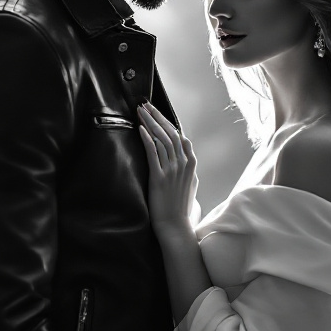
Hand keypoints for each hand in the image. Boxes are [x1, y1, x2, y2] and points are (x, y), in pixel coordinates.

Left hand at [138, 102, 197, 233]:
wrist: (175, 226)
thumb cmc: (180, 207)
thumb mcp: (190, 184)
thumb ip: (188, 167)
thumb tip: (186, 156)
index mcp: (191, 163)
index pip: (179, 135)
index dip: (166, 121)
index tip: (155, 111)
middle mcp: (183, 163)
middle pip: (169, 132)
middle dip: (156, 116)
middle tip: (144, 104)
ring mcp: (172, 170)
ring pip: (161, 139)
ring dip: (150, 123)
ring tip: (139, 111)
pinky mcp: (160, 178)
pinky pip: (153, 153)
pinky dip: (147, 139)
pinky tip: (140, 129)